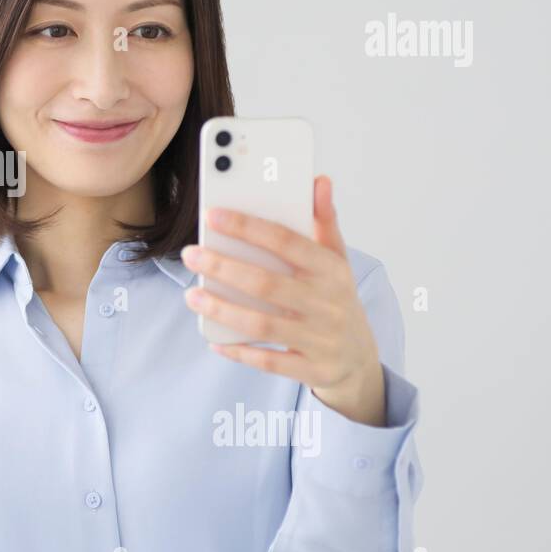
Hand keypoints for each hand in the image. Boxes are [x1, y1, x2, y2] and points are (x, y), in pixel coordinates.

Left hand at [181, 175, 386, 425]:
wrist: (359, 358)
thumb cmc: (336, 298)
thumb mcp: (337, 260)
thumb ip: (324, 221)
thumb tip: (319, 181)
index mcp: (332, 270)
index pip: (287, 242)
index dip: (248, 227)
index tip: (213, 215)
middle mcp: (327, 304)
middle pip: (267, 284)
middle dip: (224, 268)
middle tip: (191, 254)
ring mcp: (320, 339)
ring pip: (263, 325)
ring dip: (223, 310)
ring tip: (192, 295)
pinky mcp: (312, 369)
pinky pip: (269, 362)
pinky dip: (239, 352)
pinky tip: (213, 340)